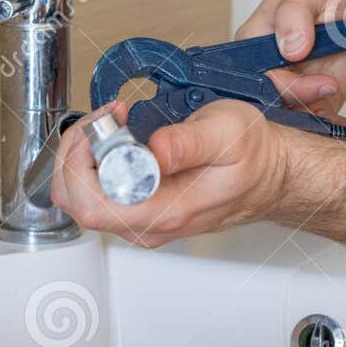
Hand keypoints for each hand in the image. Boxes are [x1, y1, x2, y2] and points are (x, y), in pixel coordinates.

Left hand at [51, 100, 292, 248]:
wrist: (270, 174)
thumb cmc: (254, 157)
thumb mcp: (228, 133)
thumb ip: (189, 143)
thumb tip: (154, 150)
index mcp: (166, 211)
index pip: (92, 206)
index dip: (82, 161)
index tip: (104, 126)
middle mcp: (148, 225)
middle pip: (75, 202)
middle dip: (76, 152)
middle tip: (104, 121)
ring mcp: (141, 221)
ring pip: (80, 199)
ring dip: (83, 154)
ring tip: (110, 125)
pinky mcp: (138, 212)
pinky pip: (95, 194)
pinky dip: (93, 161)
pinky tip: (115, 139)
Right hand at [236, 0, 345, 117]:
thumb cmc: (329, 2)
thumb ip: (295, 11)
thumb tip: (289, 46)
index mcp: (251, 39)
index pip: (251, 68)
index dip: (277, 73)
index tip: (305, 62)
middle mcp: (261, 70)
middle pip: (267, 97)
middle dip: (300, 94)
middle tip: (329, 84)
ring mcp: (282, 92)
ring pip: (287, 118)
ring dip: (316, 110)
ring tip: (338, 91)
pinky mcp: (304, 110)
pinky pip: (311, 127)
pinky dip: (332, 125)